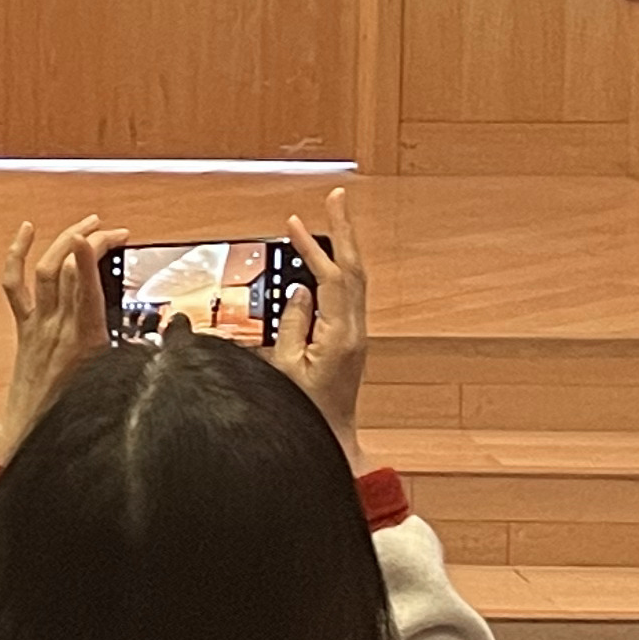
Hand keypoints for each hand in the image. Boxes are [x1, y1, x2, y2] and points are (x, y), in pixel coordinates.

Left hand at [0, 215, 124, 466]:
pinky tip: (27, 230)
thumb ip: (136, 357)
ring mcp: (37, 323)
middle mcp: (58, 326)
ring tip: (88, 224)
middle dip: (90, 240)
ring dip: (63, 240)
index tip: (101, 236)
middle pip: (66, 270)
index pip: (83, 288)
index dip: (89, 258)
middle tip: (114, 230)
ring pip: (43, 270)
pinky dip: (16, 254)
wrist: (29, 430)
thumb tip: (165, 339)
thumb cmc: (73, 412)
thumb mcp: (113, 382)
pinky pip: (14, 284)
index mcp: (84, 340)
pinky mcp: (24, 326)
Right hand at [271, 186, 373, 472]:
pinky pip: (345, 296)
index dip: (314, 247)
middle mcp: (354, 332)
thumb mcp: (283, 367)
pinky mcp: (349, 342)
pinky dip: (334, 273)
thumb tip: (298, 292)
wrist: (329, 442)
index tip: (296, 222)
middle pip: (354, 270)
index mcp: (340, 335)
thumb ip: (291, 325)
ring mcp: (355, 337)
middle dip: (345, 231)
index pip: (331, 278)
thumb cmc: (302, 413)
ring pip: (354, 281)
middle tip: (337, 197)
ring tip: (329, 223)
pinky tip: (320, 266)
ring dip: (342, 249)